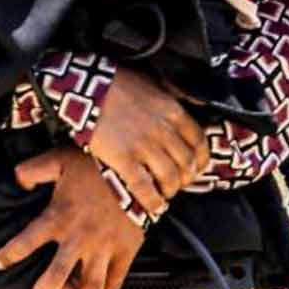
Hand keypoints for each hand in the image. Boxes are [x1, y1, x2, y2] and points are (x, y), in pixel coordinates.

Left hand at [0, 146, 144, 288]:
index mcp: (59, 217)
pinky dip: (113, 288)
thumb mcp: (60, 159)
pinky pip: (119, 274)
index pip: (27, 241)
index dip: (10, 253)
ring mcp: (105, 247)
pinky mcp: (127, 248)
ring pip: (91, 286)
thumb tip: (17, 179)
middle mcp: (79, 238)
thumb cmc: (98, 162)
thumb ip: (33, 170)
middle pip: (56, 276)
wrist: (139, 169)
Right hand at [84, 67, 205, 217]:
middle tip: (180, 183)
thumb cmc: (119, 82)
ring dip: (171, 190)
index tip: (197, 167)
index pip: (199, 142)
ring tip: (166, 193)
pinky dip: (153, 201)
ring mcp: (144, 146)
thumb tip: (197, 102)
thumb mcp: (156, 82)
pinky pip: (144, 187)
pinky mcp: (123, 159)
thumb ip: (178, 94)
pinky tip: (155, 206)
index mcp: (173, 111)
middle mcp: (163, 130)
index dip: (201, 160)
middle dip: (186, 178)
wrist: (87, 87)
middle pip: (186, 163)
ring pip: (170, 177)